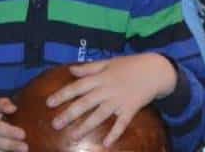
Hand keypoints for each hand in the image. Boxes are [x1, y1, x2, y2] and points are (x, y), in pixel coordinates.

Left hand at [45, 54, 176, 145]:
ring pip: (100, 114)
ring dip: (86, 126)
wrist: (155, 69)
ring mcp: (119, 100)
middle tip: (55, 124)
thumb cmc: (130, 65)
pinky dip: (115, 133)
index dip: (63, 94)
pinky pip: (122, 123)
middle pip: (86, 102)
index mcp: (101, 77)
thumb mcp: (109, 62)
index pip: (78, 86)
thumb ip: (90, 68)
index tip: (49, 103)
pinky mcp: (131, 108)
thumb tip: (71, 70)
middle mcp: (108, 89)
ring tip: (73, 136)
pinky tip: (106, 144)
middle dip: (69, 113)